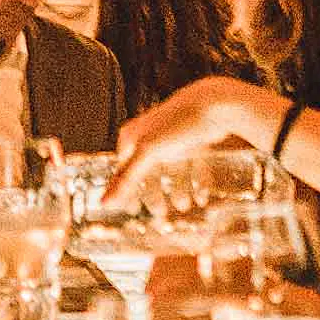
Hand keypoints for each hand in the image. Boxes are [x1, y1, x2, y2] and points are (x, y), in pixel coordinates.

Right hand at [108, 75, 277, 201]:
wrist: (216, 104)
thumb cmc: (178, 124)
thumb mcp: (148, 152)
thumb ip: (127, 179)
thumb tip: (103, 203)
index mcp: (132, 136)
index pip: (123, 170)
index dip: (128, 191)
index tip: (133, 211)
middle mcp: (149, 135)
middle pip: (148, 173)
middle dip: (155, 194)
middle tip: (161, 214)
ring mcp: (171, 138)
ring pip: (171, 171)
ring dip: (177, 191)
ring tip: (185, 206)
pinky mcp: (192, 141)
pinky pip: (191, 166)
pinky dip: (195, 182)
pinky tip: (202, 197)